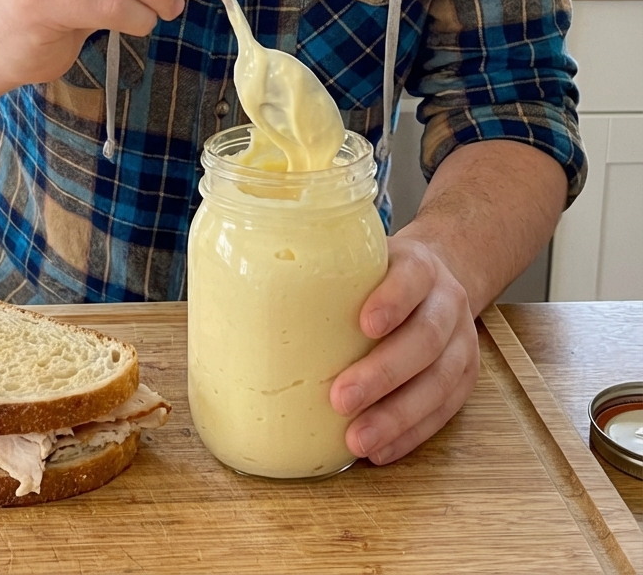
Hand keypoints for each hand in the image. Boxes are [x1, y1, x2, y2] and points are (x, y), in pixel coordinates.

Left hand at [330, 234, 479, 463]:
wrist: (436, 281)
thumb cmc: (381, 275)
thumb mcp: (361, 258)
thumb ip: (326, 272)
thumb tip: (245, 291)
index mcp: (421, 266)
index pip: (413, 277)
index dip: (393, 300)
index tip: (364, 324)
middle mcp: (447, 302)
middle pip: (426, 338)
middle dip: (384, 373)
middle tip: (340, 399)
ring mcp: (461, 342)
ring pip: (439, 382)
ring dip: (397, 416)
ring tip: (357, 441)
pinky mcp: (464, 379)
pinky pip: (443, 413)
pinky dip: (411, 435)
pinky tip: (380, 450)